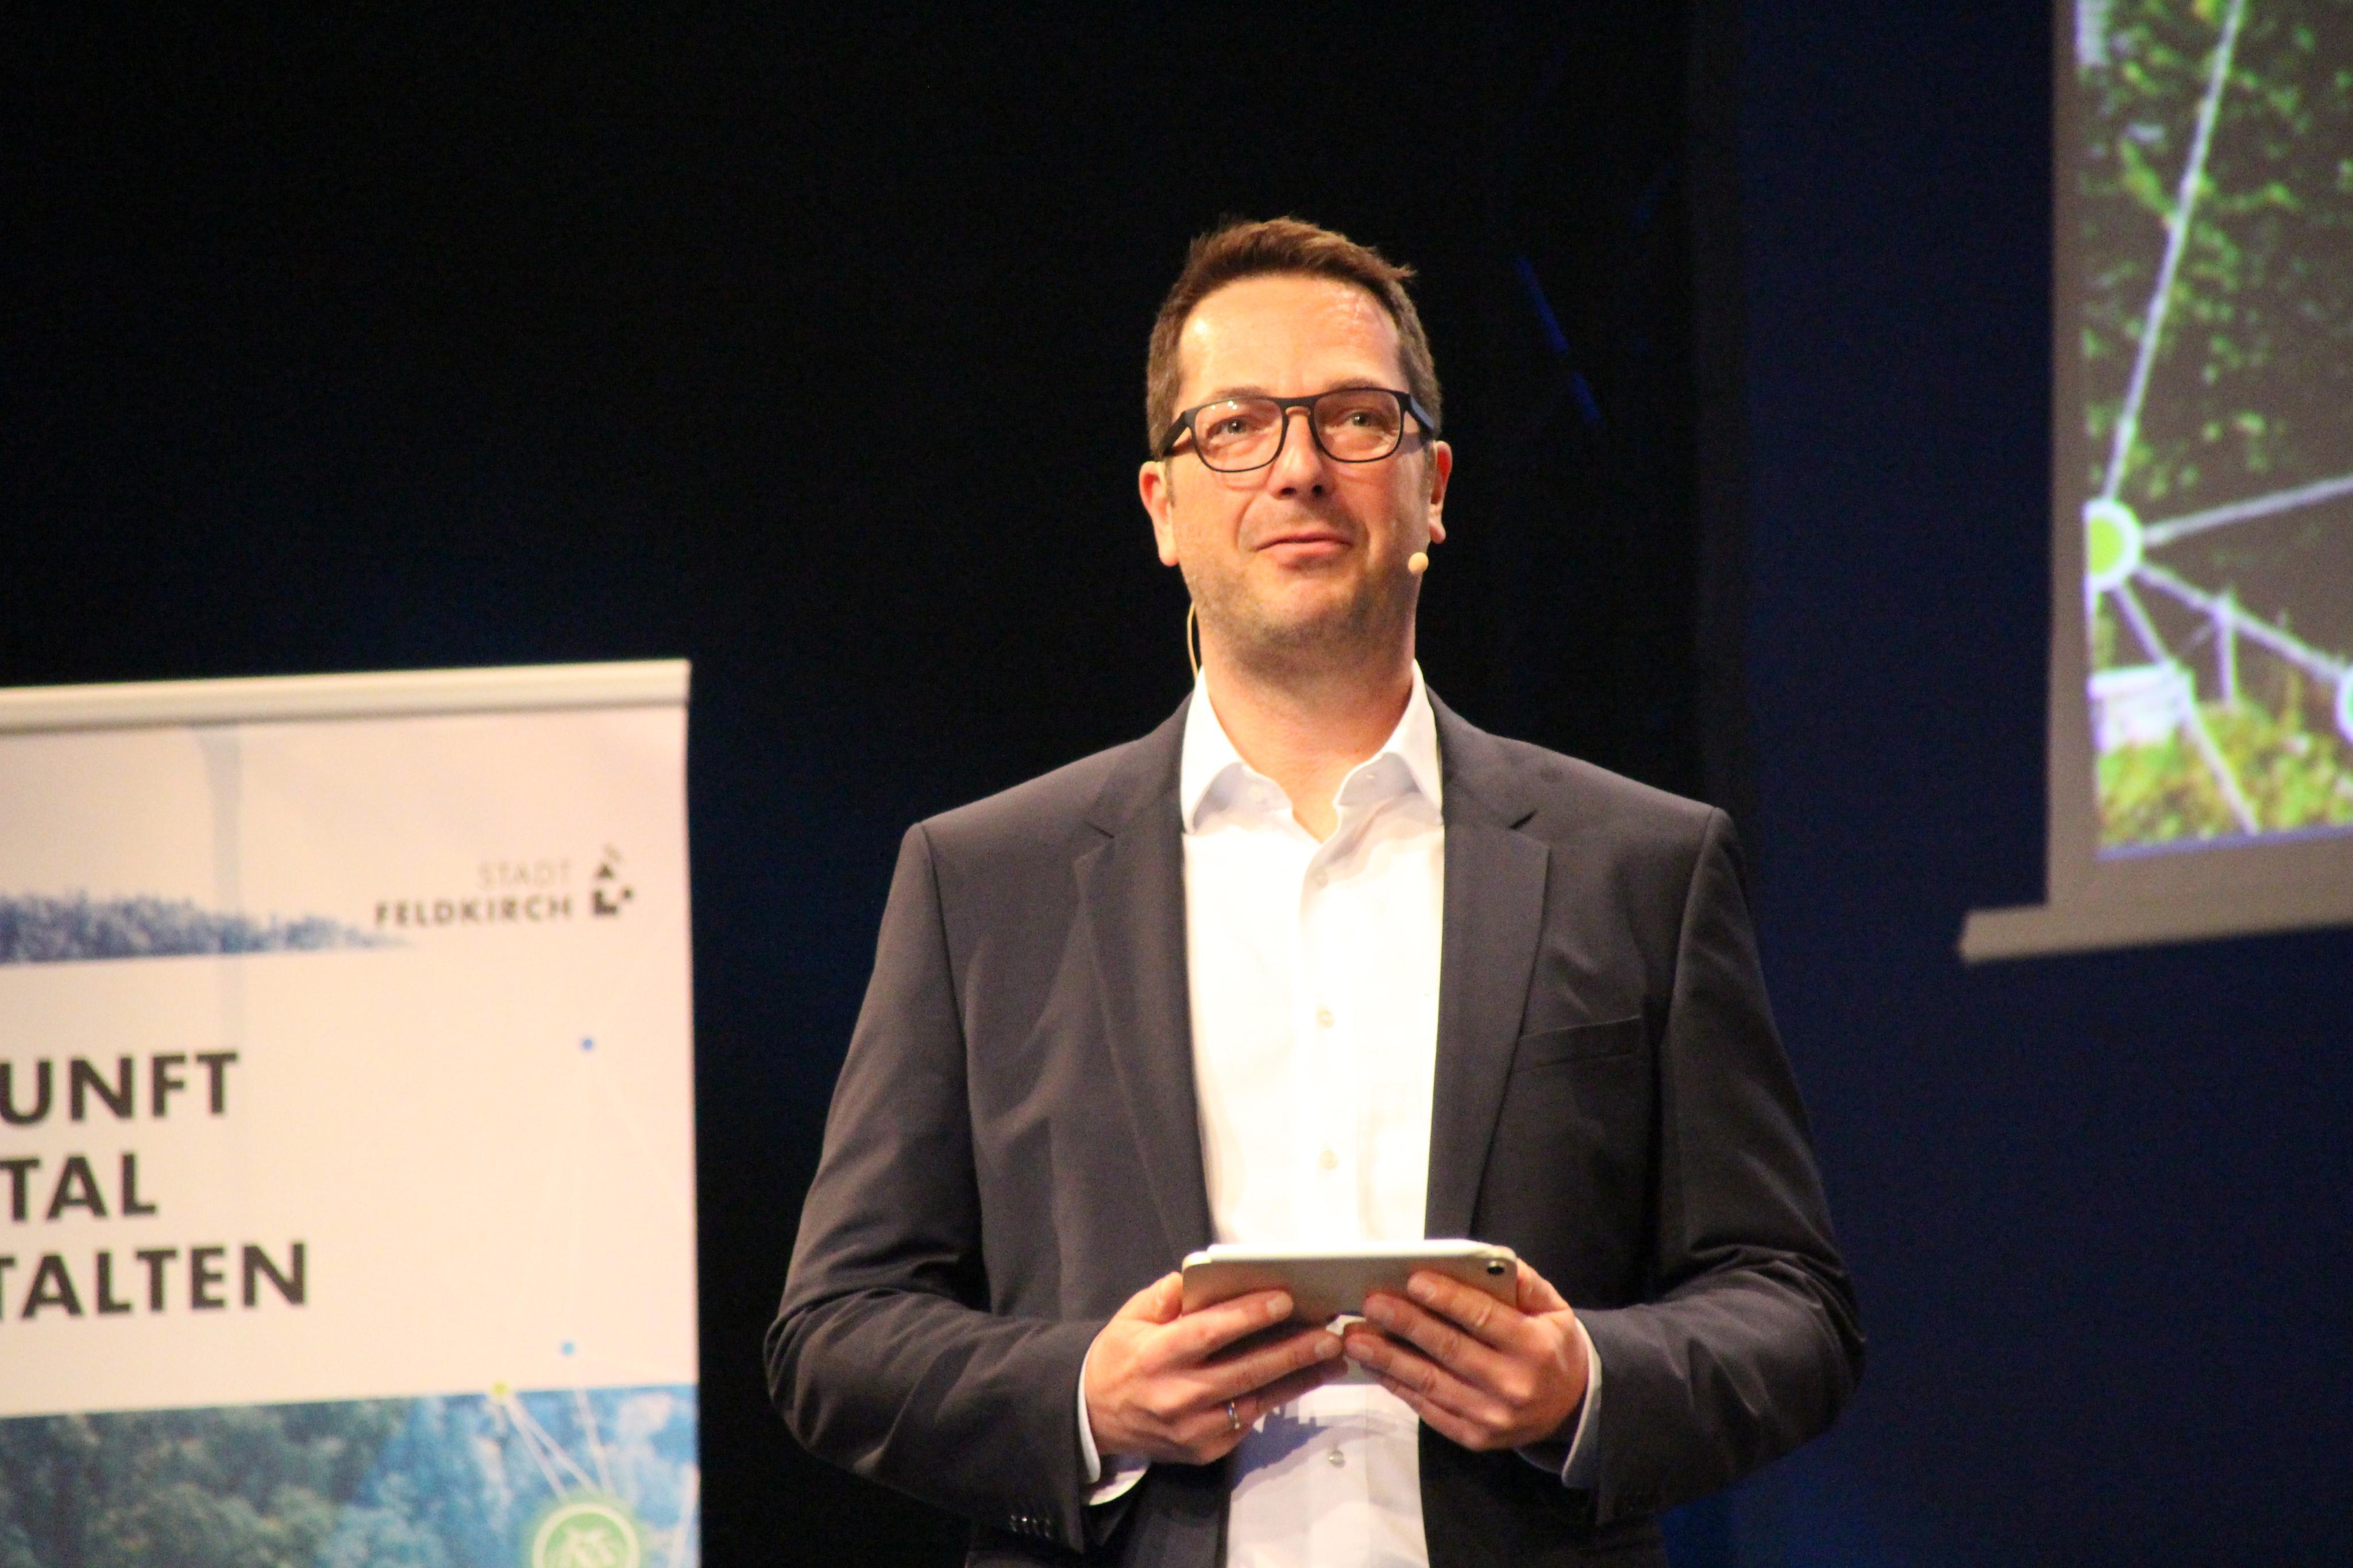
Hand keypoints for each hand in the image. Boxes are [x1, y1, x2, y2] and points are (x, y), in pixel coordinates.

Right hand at [1083, 1272, 1346, 1464]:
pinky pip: (1248, 1422)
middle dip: (1291, 1352)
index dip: (1247, 1316)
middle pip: (1243, 1372)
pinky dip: (1276, 1399)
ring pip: (1255, 1402)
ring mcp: (1192, 1429)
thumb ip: (1169, 1294)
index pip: (1208, 1333)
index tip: (1284, 1299)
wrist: (1094, 1416)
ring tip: (1332, 1358)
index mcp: (1156, 1356)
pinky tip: (1302, 1379)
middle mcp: (1175, 1396)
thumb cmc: (1120, 1357)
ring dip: (1298, 1380)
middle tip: (1328, 1334)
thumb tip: (1207, 1275)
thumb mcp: (1132, 1316)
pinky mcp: (1204, 1450)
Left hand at [1342, 1261, 1589, 1450]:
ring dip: (1388, 1358)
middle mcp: (1513, 1386)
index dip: (1448, 1299)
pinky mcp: (1473, 1437)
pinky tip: (1375, 1365)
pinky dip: (1398, 1386)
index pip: (1485, 1319)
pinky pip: (1428, 1409)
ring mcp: (1491, 1417)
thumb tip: (1488, 1260)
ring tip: (1356, 1337)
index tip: (1413, 1280)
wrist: (1572, 1409)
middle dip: (1405, 1323)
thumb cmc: (1553, 1348)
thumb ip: (1525, 1283)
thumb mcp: (1554, 1310)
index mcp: (1535, 1348)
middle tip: (1371, 1303)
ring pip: (1431, 1383)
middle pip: (1450, 1350)